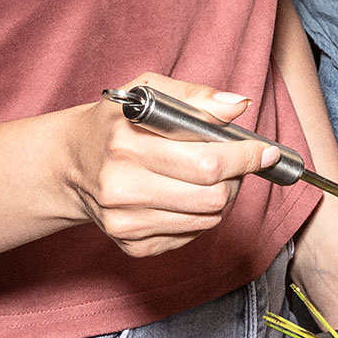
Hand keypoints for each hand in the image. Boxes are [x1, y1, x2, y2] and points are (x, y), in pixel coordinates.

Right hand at [62, 72, 281, 257]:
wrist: (71, 164)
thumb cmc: (117, 123)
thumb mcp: (148, 91)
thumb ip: (195, 97)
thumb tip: (238, 106)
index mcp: (126, 144)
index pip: (206, 161)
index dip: (245, 157)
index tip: (265, 152)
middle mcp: (122, 188)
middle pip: (212, 196)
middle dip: (236, 177)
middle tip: (235, 162)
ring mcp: (125, 223)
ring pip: (208, 218)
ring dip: (222, 196)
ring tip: (208, 176)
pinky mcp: (133, 245)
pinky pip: (193, 234)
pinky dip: (201, 214)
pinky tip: (185, 194)